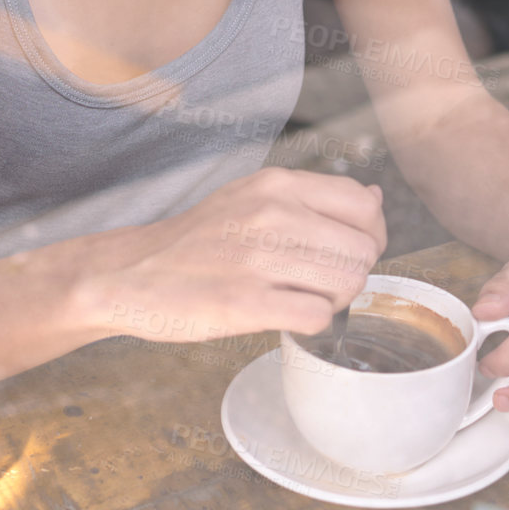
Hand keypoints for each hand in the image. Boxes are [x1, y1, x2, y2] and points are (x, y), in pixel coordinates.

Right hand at [83, 167, 386, 344]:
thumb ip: (314, 198)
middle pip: (363, 251)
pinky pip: (316, 319)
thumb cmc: (200, 239)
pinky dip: (310, 325)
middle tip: (317, 283)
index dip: (367, 235)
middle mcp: (272, 214)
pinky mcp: (244, 303)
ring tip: (299, 299)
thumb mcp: (254, 197)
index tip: (345, 251)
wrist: (133, 272)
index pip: (364, 205)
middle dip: (350, 274)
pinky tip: (285, 315)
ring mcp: (258, 258)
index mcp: (277, 185)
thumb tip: (376, 198)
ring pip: (347, 284)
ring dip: (332, 301)